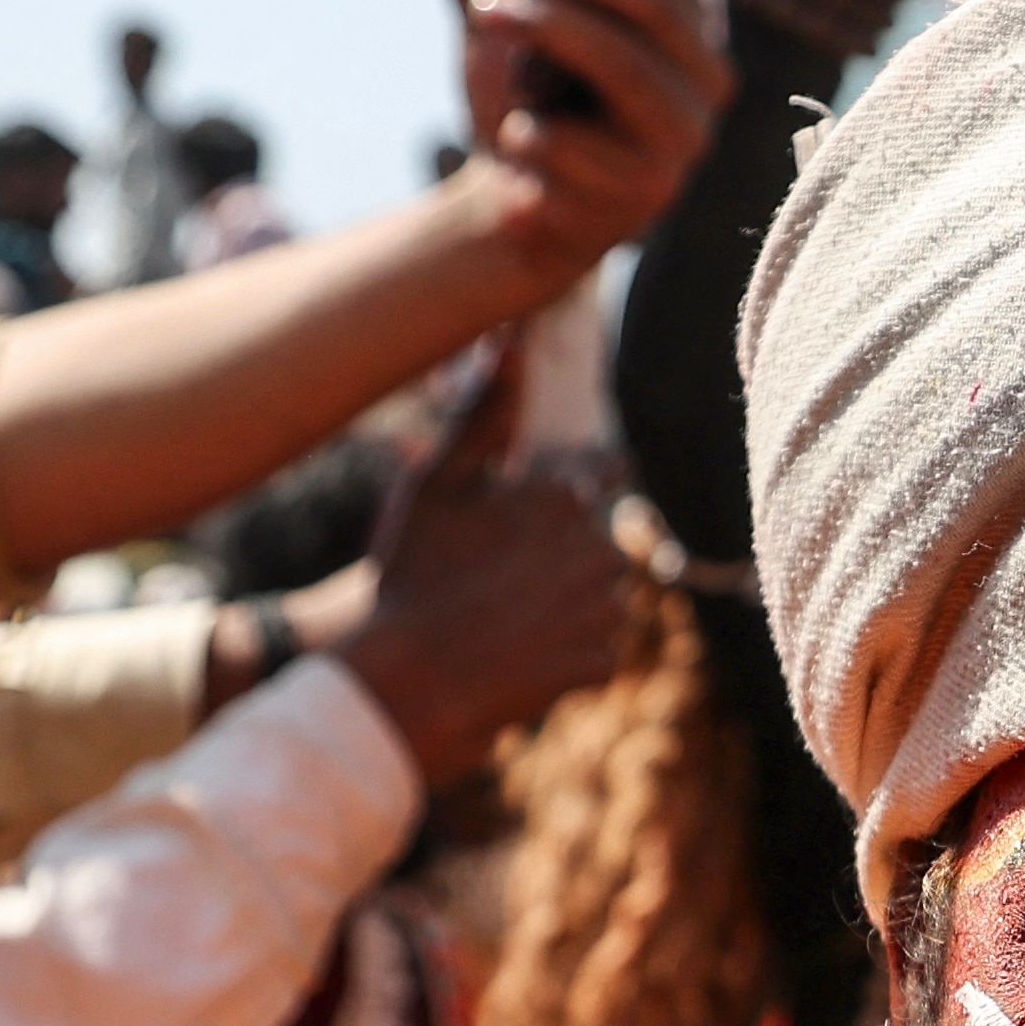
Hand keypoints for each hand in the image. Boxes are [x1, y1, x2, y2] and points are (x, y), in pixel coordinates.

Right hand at [328, 370, 632, 774]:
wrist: (416, 680)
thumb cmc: (417, 573)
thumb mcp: (435, 484)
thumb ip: (481, 416)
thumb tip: (508, 346)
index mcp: (566, 497)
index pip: (601, 469)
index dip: (574, 482)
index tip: (545, 500)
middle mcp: (602, 548)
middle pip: (597, 535)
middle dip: (564, 546)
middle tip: (504, 571)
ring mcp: (608, 610)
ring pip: (600, 589)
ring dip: (570, 595)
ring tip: (507, 610)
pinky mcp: (605, 662)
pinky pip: (596, 644)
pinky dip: (568, 645)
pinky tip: (520, 647)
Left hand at [383, 0, 730, 292]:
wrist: (512, 205)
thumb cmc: (520, 98)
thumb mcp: (488, 8)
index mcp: (679, 26)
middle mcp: (701, 78)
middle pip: (649, 6)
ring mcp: (682, 139)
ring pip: (622, 68)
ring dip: (546, 39)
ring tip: (487, 18)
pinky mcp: (648, 195)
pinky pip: (578, 141)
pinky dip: (529, 136)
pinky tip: (519, 152)